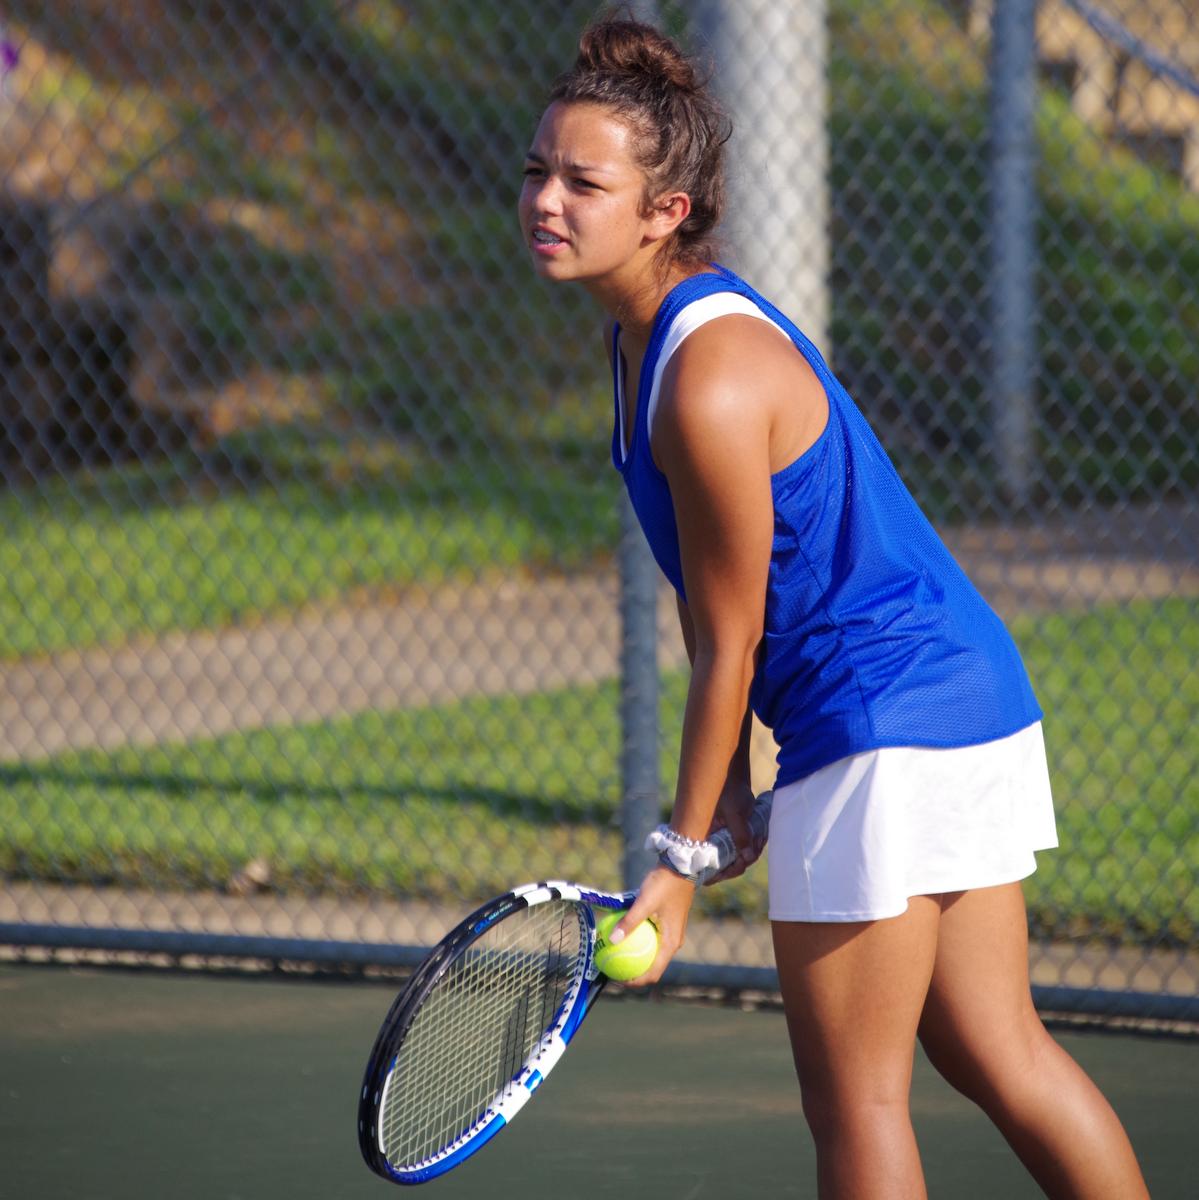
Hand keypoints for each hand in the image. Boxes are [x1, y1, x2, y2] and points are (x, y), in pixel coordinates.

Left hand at [606, 864, 696, 987]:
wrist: (680, 866)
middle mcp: (673, 942)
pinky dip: (637, 942)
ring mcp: (670, 934)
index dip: (635, 982)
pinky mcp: (666, 924)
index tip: (617, 980)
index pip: (653, 973)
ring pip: (651, 953)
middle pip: (652, 967)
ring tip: (614, 955)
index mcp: (671, 943)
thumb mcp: (644, 902)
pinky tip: (621, 935)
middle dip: (633, 972)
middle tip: (612, 969)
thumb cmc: (664, 884)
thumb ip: (629, 921)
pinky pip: (650, 940)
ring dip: (635, 957)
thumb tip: (612, 940)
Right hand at [705, 778, 762, 883]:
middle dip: (744, 861)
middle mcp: (712, 845)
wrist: (734, 782)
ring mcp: (724, 843)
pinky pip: (746, 852)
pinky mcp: (734, 840)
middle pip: (727, 867)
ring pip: (739, 860)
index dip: (723, 873)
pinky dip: (754, 847)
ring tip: (759, 838)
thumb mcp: (734, 813)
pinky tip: (760, 836)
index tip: (740, 865)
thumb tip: (747, 857)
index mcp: (705, 840)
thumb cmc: (729, 793)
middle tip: (755, 845)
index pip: (709, 868)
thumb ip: (740, 835)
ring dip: (752, 853)